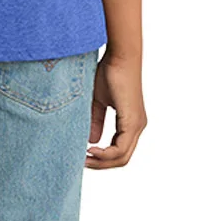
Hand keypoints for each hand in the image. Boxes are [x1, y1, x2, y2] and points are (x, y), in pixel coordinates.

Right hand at [86, 48, 146, 168]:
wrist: (119, 56)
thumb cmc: (109, 72)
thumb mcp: (98, 100)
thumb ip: (96, 120)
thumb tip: (92, 141)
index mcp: (131, 122)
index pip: (119, 150)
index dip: (102, 157)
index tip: (84, 155)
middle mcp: (137, 126)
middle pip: (122, 158)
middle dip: (101, 164)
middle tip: (82, 162)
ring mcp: (137, 125)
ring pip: (122, 156)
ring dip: (102, 161)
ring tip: (84, 158)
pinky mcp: (133, 121)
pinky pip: (121, 148)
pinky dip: (106, 153)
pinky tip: (92, 150)